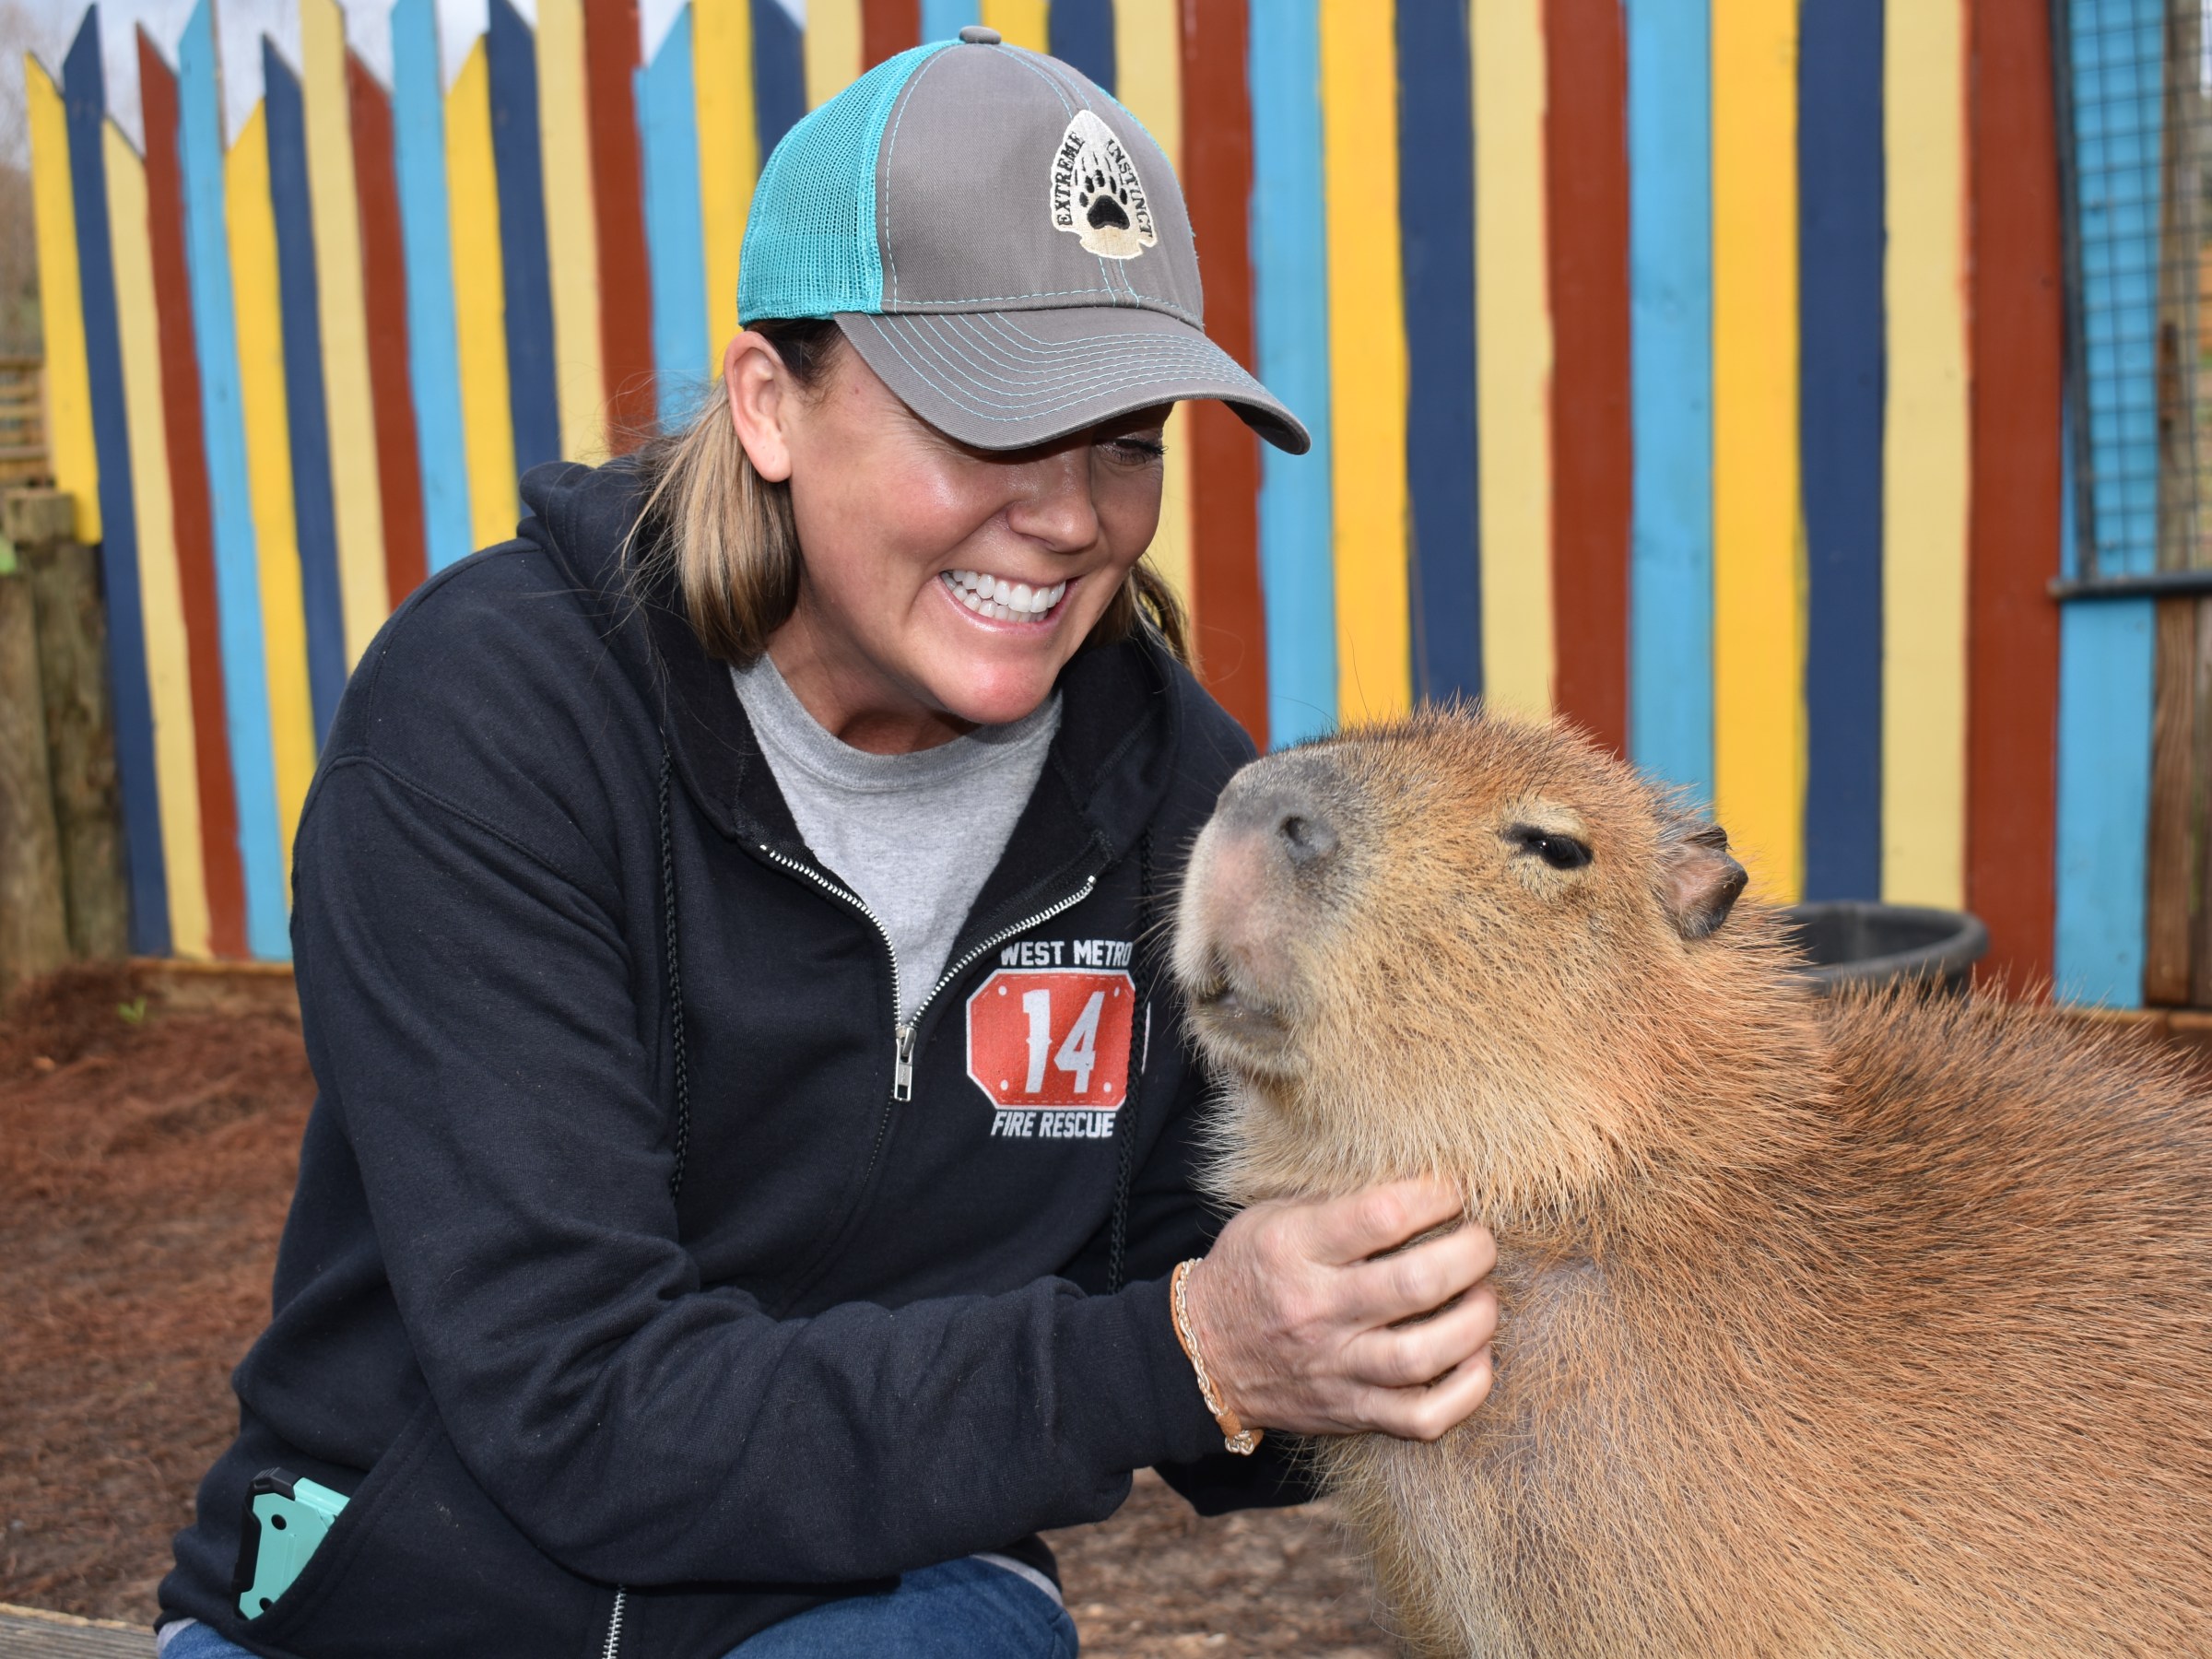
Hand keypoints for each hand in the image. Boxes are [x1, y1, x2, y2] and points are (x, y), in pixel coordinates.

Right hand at [1180, 1178, 1497, 1441]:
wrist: (1202, 1356)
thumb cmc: (1250, 1271)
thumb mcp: (1272, 1218)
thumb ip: (1336, 1203)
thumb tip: (1417, 1185)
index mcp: (1294, 1249)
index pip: (1382, 1215)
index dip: (1435, 1196)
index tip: (1451, 1191)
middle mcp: (1316, 1310)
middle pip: (1417, 1283)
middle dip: (1471, 1254)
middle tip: (1480, 1242)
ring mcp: (1335, 1367)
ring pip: (1425, 1354)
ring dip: (1475, 1320)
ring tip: (1482, 1297)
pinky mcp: (1350, 1412)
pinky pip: (1423, 1417)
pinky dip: (1466, 1391)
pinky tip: (1475, 1358)